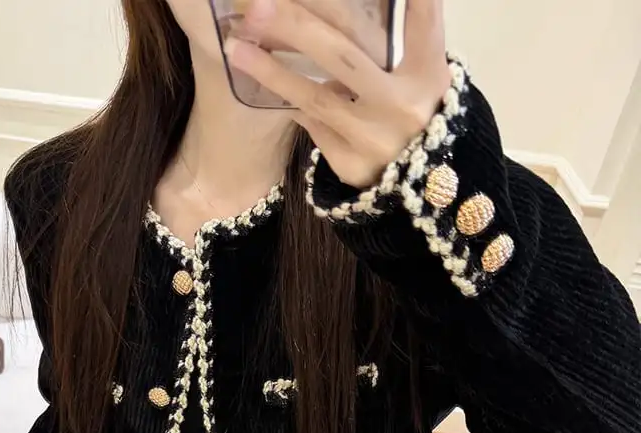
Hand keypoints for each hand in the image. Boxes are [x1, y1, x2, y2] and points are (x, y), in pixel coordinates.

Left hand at [224, 0, 451, 188]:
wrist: (419, 183)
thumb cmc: (416, 113)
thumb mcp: (424, 74)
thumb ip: (408, 33)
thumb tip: (368, 4)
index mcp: (427, 75)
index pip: (420, 24)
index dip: (409, 1)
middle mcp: (402, 107)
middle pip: (344, 58)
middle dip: (298, 28)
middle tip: (257, 7)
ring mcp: (373, 140)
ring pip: (316, 98)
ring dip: (271, 71)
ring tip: (236, 48)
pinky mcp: (351, 165)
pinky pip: (314, 124)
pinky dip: (294, 102)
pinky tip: (267, 83)